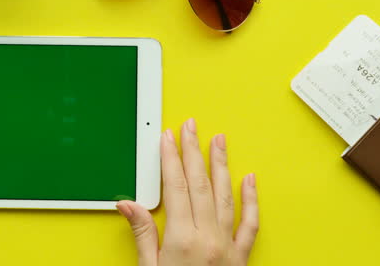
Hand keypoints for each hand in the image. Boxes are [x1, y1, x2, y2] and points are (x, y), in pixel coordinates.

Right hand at [117, 118, 258, 265]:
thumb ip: (142, 236)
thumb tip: (128, 204)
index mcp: (183, 241)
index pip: (175, 187)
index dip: (170, 158)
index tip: (167, 138)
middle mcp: (209, 239)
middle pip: (200, 184)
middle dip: (193, 151)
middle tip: (190, 126)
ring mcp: (229, 247)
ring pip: (226, 195)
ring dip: (222, 165)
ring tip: (219, 140)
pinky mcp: (242, 258)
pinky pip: (250, 223)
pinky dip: (251, 199)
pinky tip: (249, 179)